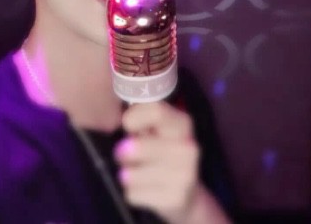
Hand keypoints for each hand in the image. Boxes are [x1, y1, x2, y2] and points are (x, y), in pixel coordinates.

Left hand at [114, 101, 199, 222]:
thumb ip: (141, 119)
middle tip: (122, 154)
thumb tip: (124, 118)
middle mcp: (188, 147)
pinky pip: (133, 194)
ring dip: (126, 174)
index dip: (132, 118)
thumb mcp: (155, 131)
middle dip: (122, 151)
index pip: (155, 111)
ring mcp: (185, 174)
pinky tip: (144, 190)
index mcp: (182, 123)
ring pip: (131, 175)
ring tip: (134, 172)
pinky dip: (132, 193)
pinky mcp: (176, 199)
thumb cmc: (162, 153)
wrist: (186, 195)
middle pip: (138, 146)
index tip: (128, 127)